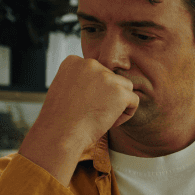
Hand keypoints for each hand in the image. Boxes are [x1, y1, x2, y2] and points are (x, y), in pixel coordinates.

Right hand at [19, 56, 138, 183]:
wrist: (60, 133)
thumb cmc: (61, 118)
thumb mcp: (64, 89)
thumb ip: (81, 80)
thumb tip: (101, 84)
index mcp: (74, 61)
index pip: (97, 72)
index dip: (94, 91)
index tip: (84, 104)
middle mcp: (90, 64)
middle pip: (112, 78)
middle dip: (107, 96)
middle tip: (92, 113)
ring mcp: (106, 77)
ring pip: (125, 87)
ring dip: (119, 103)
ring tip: (103, 117)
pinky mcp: (119, 92)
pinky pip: (134, 101)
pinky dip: (126, 114)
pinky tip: (111, 123)